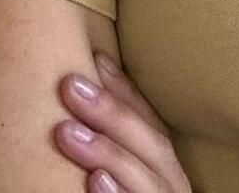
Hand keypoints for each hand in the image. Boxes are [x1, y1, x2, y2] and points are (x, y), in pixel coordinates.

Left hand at [53, 50, 192, 192]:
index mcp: (168, 168)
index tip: (95, 58)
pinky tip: (93, 180)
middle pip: (150, 143)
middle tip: (70, 85)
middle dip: (111, 112)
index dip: (124, 90)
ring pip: (144, 177)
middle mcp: (174, 184)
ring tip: (65, 131)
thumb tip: (86, 94)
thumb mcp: (134, 171)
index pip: (150, 122)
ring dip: (106, 151)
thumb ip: (119, 144)